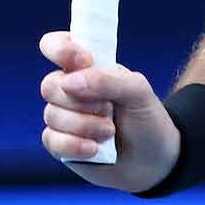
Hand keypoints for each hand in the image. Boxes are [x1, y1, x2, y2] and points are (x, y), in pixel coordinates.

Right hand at [38, 30, 180, 192]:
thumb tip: (69, 82)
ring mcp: (63, 117)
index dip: (61, 49)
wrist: (154, 159)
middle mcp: (71, 90)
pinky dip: (74, 145)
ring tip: (110, 132)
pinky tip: (94, 150)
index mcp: (88, 68)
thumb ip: (108, 79)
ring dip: (85, 125)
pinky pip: (51, 140)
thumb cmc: (146, 118)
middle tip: (109, 109)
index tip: (83, 61)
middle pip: (50, 85)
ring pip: (51, 115)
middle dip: (82, 101)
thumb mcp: (138, 92)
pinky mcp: (60, 144)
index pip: (56, 45)